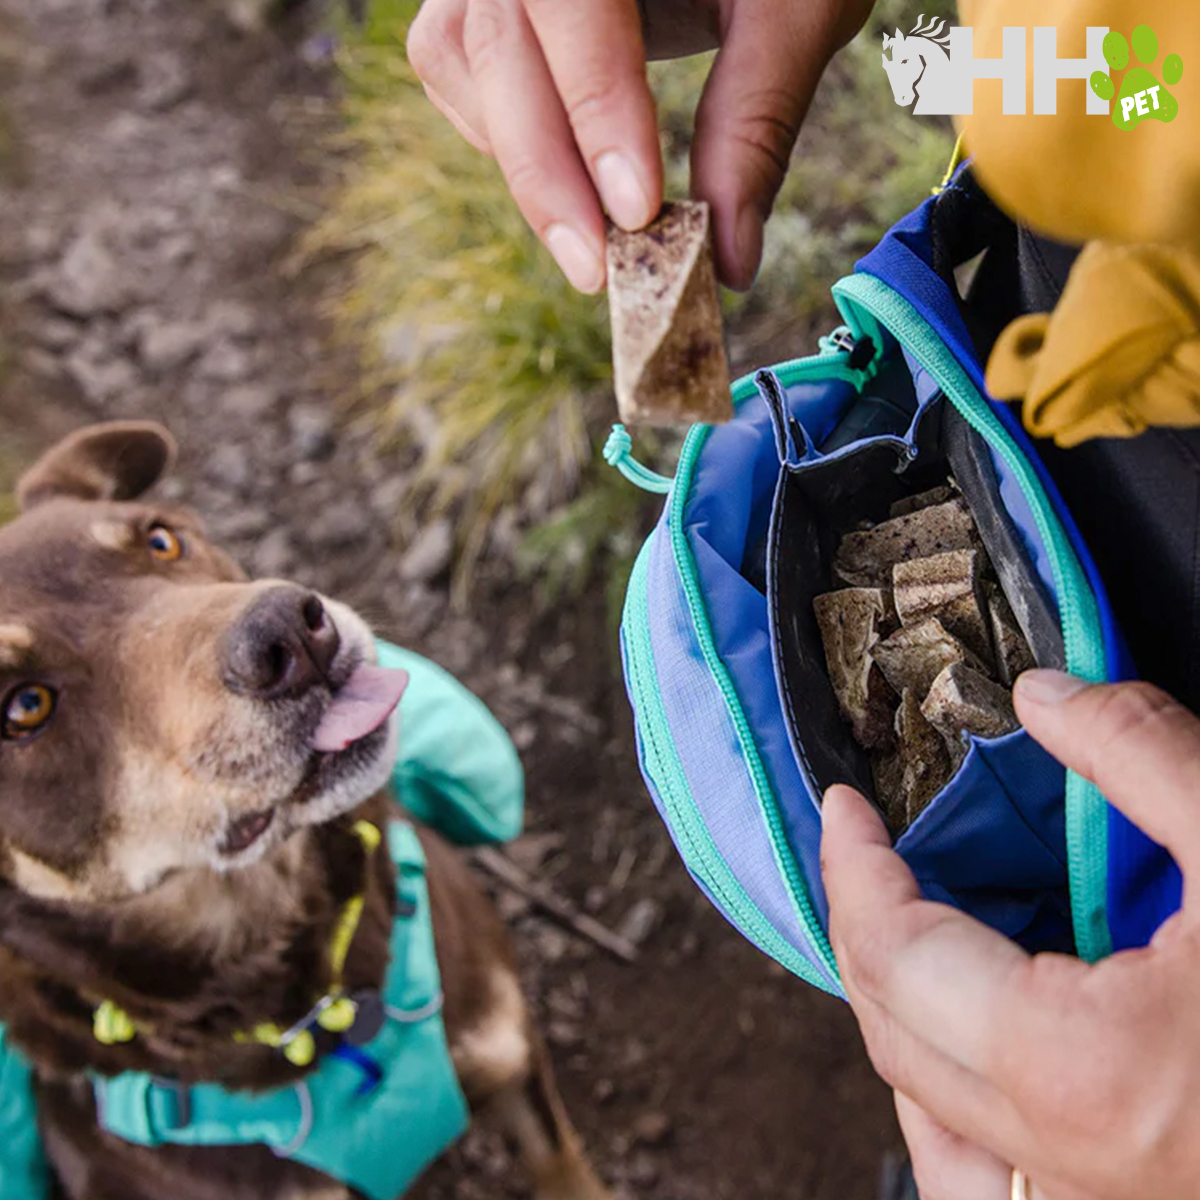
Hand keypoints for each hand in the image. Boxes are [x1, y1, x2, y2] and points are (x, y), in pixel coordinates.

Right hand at [406, 0, 873, 292]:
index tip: (637, 210)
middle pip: (496, 42)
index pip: (572, 2)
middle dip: (546, 171)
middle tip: (598, 270)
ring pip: (458, 58)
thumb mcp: (794, 8)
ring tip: (590, 236)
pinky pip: (454, 65)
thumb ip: (757, 121)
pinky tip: (564, 176)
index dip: (596, 106)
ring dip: (520, 160)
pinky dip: (502, 133)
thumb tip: (730, 262)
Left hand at [821, 670, 1199, 1199]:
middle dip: (862, 923)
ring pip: (923, 1112)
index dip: (853, 866)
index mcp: (1086, 1067)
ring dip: (894, 1011)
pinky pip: (978, 1180)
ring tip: (902, 927)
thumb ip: (1145, 759)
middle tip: (867, 849)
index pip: (896, 951)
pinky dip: (945, 1107)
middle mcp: (1070, 1160)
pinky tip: (961, 1052)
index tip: (845, 807)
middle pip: (890, 1026)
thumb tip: (1049, 694)